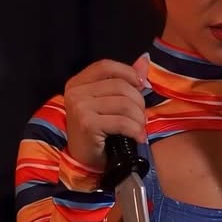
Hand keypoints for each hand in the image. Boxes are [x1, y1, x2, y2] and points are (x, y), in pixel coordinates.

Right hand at [63, 53, 150, 170]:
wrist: (85, 162)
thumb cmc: (99, 132)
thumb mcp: (109, 103)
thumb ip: (125, 80)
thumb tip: (145, 59)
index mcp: (78, 82)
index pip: (106, 66)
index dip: (128, 73)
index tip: (141, 86)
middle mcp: (76, 92)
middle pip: (120, 86)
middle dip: (138, 103)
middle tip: (140, 118)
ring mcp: (80, 107)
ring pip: (125, 104)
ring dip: (139, 119)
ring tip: (139, 129)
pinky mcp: (88, 124)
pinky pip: (123, 122)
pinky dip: (136, 130)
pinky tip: (138, 137)